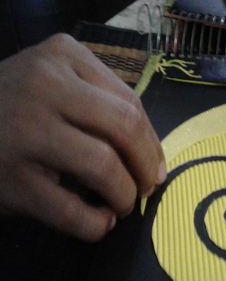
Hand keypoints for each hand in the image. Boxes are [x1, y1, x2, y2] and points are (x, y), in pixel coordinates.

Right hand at [0, 34, 165, 241]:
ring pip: (103, 167)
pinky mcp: (10, 177)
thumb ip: (101, 105)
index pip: (131, 103)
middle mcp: (45, 84)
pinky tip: (99, 223)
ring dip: (124, 196)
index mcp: (65, 55)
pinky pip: (70, 210)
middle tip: (146, 188)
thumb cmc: (11, 105)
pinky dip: (95, 224)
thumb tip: (154, 160)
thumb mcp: (55, 83)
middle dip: (146, 167)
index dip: (152, 143)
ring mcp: (25, 130)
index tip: (156, 167)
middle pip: (125, 129)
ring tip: (122, 206)